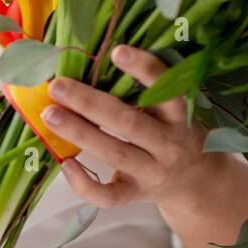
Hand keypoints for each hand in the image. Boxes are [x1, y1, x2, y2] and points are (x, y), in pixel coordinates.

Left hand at [41, 45, 233, 219]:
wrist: (198, 182)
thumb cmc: (173, 134)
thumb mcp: (171, 111)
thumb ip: (146, 91)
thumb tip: (95, 59)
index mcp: (178, 117)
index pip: (167, 91)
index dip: (145, 70)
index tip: (116, 51)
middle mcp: (168, 145)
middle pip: (129, 123)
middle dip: (90, 102)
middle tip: (57, 85)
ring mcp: (152, 173)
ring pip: (115, 154)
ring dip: (79, 133)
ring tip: (50, 114)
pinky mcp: (136, 195)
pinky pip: (109, 196)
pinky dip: (84, 182)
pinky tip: (64, 163)